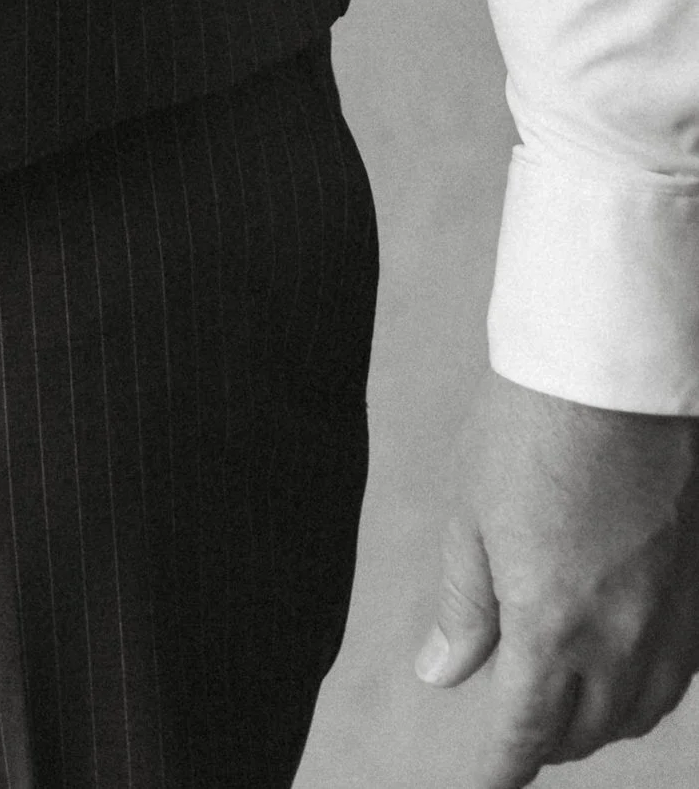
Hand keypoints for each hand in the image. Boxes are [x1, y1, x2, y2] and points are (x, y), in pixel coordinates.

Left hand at [420, 369, 698, 778]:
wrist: (615, 370)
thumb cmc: (531, 430)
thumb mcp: (472, 518)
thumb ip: (465, 608)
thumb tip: (442, 672)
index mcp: (553, 629)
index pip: (525, 732)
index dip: (499, 768)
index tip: (481, 782)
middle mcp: (621, 641)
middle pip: (584, 731)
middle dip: (544, 741)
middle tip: (514, 727)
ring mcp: (671, 619)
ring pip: (637, 712)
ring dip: (597, 720)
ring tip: (564, 703)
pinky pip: (675, 675)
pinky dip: (643, 690)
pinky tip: (620, 667)